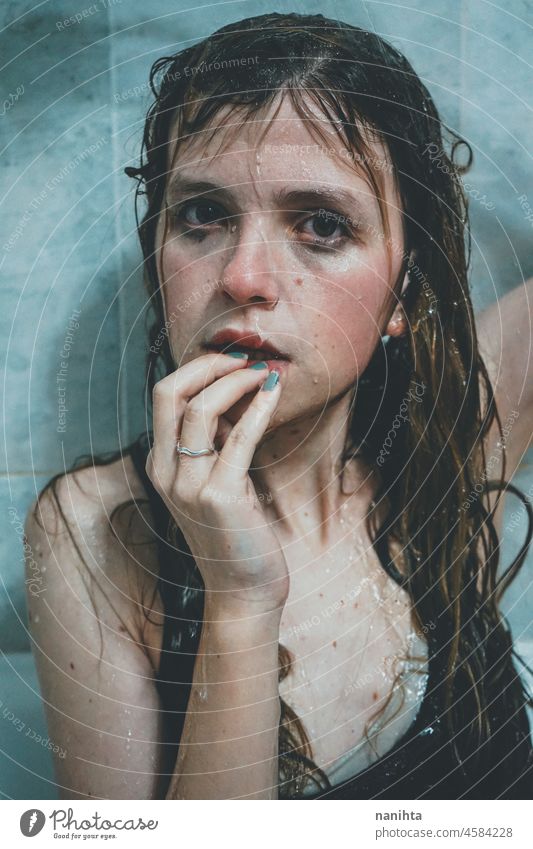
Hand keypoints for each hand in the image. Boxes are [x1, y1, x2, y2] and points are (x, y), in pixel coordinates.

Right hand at [146, 353, 289, 615]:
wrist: (242, 589)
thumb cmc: (236, 532)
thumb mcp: (217, 478)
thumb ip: (217, 440)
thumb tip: (236, 392)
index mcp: (159, 464)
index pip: (165, 396)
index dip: (198, 368)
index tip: (233, 360)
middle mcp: (164, 472)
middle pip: (169, 392)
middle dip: (208, 365)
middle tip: (245, 358)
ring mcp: (187, 486)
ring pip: (199, 409)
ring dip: (235, 381)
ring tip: (264, 372)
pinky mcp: (219, 497)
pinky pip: (239, 438)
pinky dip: (258, 407)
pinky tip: (274, 391)